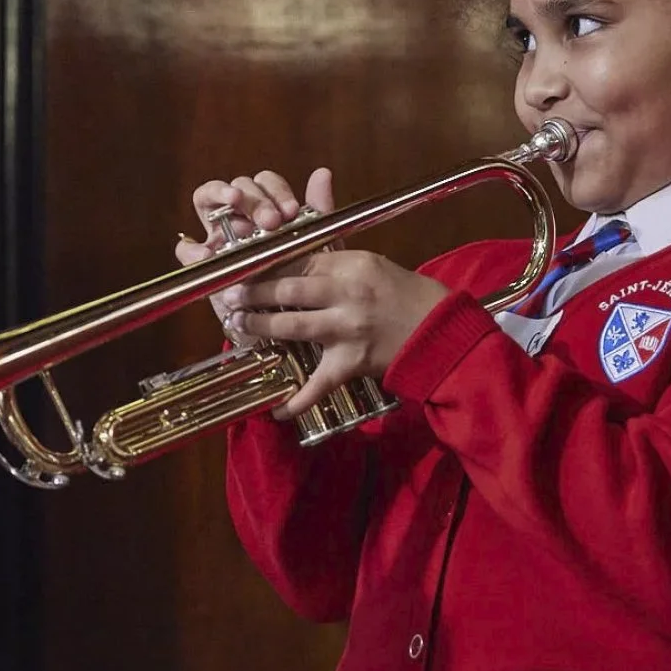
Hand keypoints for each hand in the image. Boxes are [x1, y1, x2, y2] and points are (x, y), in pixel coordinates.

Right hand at [172, 167, 335, 341]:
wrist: (287, 328)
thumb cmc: (302, 284)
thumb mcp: (316, 249)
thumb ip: (318, 212)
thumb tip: (322, 173)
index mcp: (267, 211)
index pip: (263, 182)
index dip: (274, 190)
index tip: (290, 211)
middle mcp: (240, 219)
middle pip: (237, 186)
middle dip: (254, 198)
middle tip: (271, 221)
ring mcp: (218, 237)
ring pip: (207, 200)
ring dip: (221, 200)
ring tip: (239, 219)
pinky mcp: (202, 264)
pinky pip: (185, 248)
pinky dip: (192, 248)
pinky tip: (209, 253)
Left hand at [234, 252, 448, 417]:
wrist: (440, 330)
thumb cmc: (404, 293)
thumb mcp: (370, 264)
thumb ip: (330, 262)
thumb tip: (289, 260)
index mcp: (351, 266)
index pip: (297, 261)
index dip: (265, 266)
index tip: (244, 269)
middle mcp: (346, 295)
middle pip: (288, 291)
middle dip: (254, 294)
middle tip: (231, 297)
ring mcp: (347, 331)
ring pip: (292, 327)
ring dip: (261, 327)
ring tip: (239, 325)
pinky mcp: (352, 363)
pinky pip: (318, 384)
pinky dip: (297, 400)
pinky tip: (276, 410)